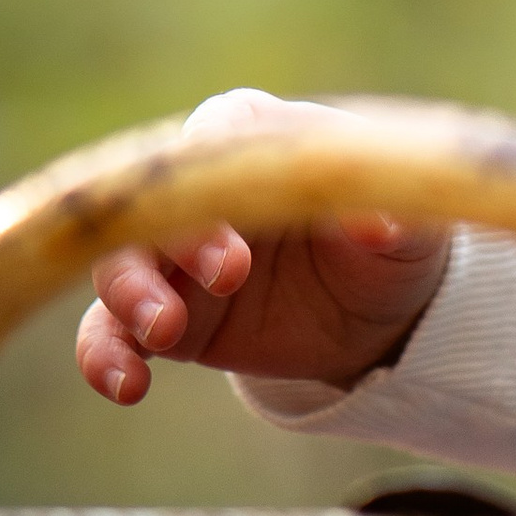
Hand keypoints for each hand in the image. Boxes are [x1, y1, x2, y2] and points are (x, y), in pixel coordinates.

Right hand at [74, 90, 450, 404]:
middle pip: (159, 198)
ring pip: (120, 263)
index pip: (220, 129)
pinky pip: (111, 332)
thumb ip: (391, 216)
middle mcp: (201, 192)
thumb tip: (378, 222)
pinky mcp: (160, 315)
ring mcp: (172, 256)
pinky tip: (125, 386)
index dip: (218, 165)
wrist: (373, 314)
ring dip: (131, 293)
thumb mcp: (410, 226)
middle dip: (179, 236)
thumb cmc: (390, 239)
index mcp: (257, 136)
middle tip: (228, 274)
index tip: (239, 212)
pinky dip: (105, 355)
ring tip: (164, 330)